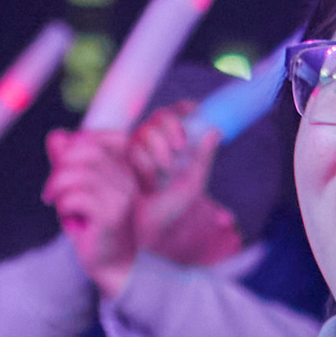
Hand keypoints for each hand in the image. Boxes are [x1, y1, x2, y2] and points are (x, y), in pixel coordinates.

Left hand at [43, 128, 144, 295]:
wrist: (111, 264)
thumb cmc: (93, 225)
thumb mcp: (77, 187)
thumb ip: (67, 160)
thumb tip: (56, 136)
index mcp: (123, 166)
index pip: (91, 139)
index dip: (69, 148)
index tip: (60, 169)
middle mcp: (127, 177)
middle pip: (84, 151)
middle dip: (59, 167)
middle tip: (50, 190)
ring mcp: (121, 196)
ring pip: (77, 174)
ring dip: (57, 188)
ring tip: (55, 203)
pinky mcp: (111, 215)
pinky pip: (75, 197)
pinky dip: (63, 206)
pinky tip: (68, 218)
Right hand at [131, 104, 241, 271]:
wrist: (144, 228)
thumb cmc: (169, 208)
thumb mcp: (192, 185)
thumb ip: (203, 160)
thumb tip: (215, 131)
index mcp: (171, 142)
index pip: (177, 113)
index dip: (183, 108)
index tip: (194, 110)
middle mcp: (153, 140)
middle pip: (161, 116)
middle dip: (173, 128)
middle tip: (180, 146)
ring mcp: (135, 146)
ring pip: (148, 132)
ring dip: (160, 155)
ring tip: (162, 181)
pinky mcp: (120, 157)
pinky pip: (135, 150)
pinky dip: (146, 168)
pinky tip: (147, 185)